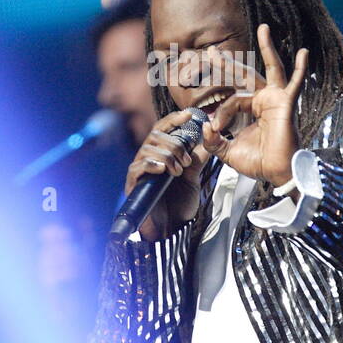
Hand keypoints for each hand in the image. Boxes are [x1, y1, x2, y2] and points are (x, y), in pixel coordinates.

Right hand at [123, 109, 207, 241]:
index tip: (189, 114)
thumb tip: (209, 138)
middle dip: (174, 144)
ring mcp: (139, 171)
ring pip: (148, 148)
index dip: (174, 119)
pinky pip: (138, 166)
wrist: (171, 228)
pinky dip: (152, 165)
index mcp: (161, 154)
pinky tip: (163, 171)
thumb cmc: (179, 204)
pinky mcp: (133, 184)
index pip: (162, 128)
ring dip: (167, 156)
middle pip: (155, 135)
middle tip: (186, 161)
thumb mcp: (193, 178)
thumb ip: (197, 159)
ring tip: (178, 171)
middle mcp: (148, 159)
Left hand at [201, 23, 307, 188]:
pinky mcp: (286, 103)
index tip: (215, 127)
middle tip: (210, 53)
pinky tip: (303, 52)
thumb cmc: (258, 163)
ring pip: (270, 69)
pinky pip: (295, 83)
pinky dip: (300, 68)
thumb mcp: (227, 152)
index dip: (220, 111)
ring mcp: (276, 99)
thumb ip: (213, 141)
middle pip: (244, 76)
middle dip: (227, 64)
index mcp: (251, 109)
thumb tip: (205, 126)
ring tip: (263, 28)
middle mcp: (264, 100)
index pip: (231, 100)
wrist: (276, 173)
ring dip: (267, 48)